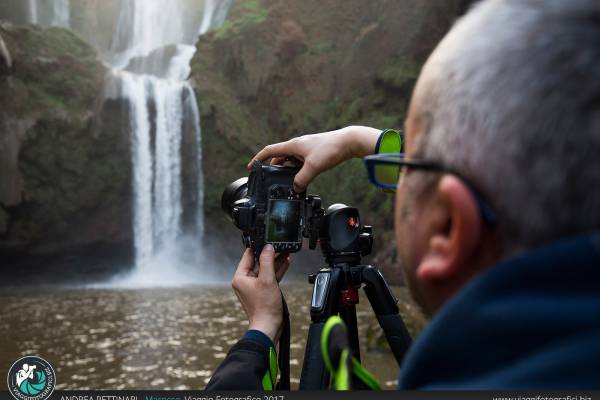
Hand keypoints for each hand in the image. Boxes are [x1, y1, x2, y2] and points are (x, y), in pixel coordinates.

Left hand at [231, 245, 290, 342]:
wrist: (269, 326)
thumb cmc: (264, 307)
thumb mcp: (267, 279)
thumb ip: (267, 261)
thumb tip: (268, 247)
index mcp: (240, 277)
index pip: (248, 256)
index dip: (258, 247)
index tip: (266, 240)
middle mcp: (245, 282)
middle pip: (258, 262)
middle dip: (270, 254)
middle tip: (279, 246)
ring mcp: (254, 287)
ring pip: (265, 269)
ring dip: (275, 262)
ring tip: (285, 252)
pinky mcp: (262, 292)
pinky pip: (269, 277)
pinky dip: (276, 271)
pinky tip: (285, 263)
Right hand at [248, 126, 380, 191]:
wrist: (348, 142)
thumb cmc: (331, 149)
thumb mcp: (314, 167)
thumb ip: (302, 179)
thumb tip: (295, 189)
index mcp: (293, 146)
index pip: (269, 151)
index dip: (258, 159)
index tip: (251, 167)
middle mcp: (297, 146)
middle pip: (279, 158)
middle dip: (274, 170)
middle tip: (271, 182)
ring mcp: (305, 150)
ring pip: (290, 162)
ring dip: (288, 172)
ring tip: (288, 184)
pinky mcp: (313, 154)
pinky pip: (300, 164)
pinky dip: (298, 171)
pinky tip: (302, 179)